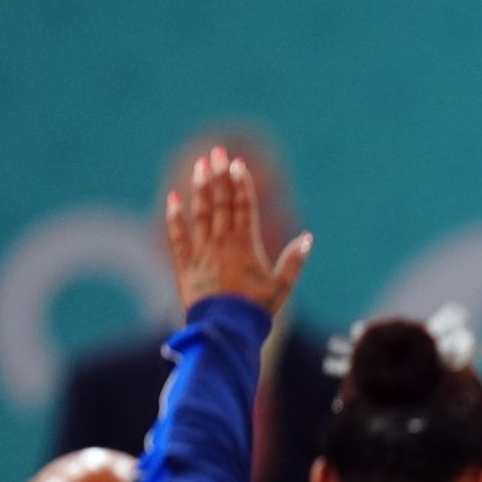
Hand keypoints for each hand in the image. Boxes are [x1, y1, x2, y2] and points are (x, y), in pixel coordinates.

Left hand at [166, 146, 312, 315]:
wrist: (225, 329)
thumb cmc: (256, 310)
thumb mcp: (282, 288)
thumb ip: (294, 261)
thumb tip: (307, 237)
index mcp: (246, 245)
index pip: (243, 207)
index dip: (240, 184)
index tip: (236, 163)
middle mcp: (222, 242)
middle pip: (221, 202)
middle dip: (219, 175)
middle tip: (217, 152)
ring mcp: (201, 252)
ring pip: (201, 213)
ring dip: (200, 189)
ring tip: (200, 166)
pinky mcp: (185, 265)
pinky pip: (178, 236)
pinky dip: (175, 217)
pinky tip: (174, 198)